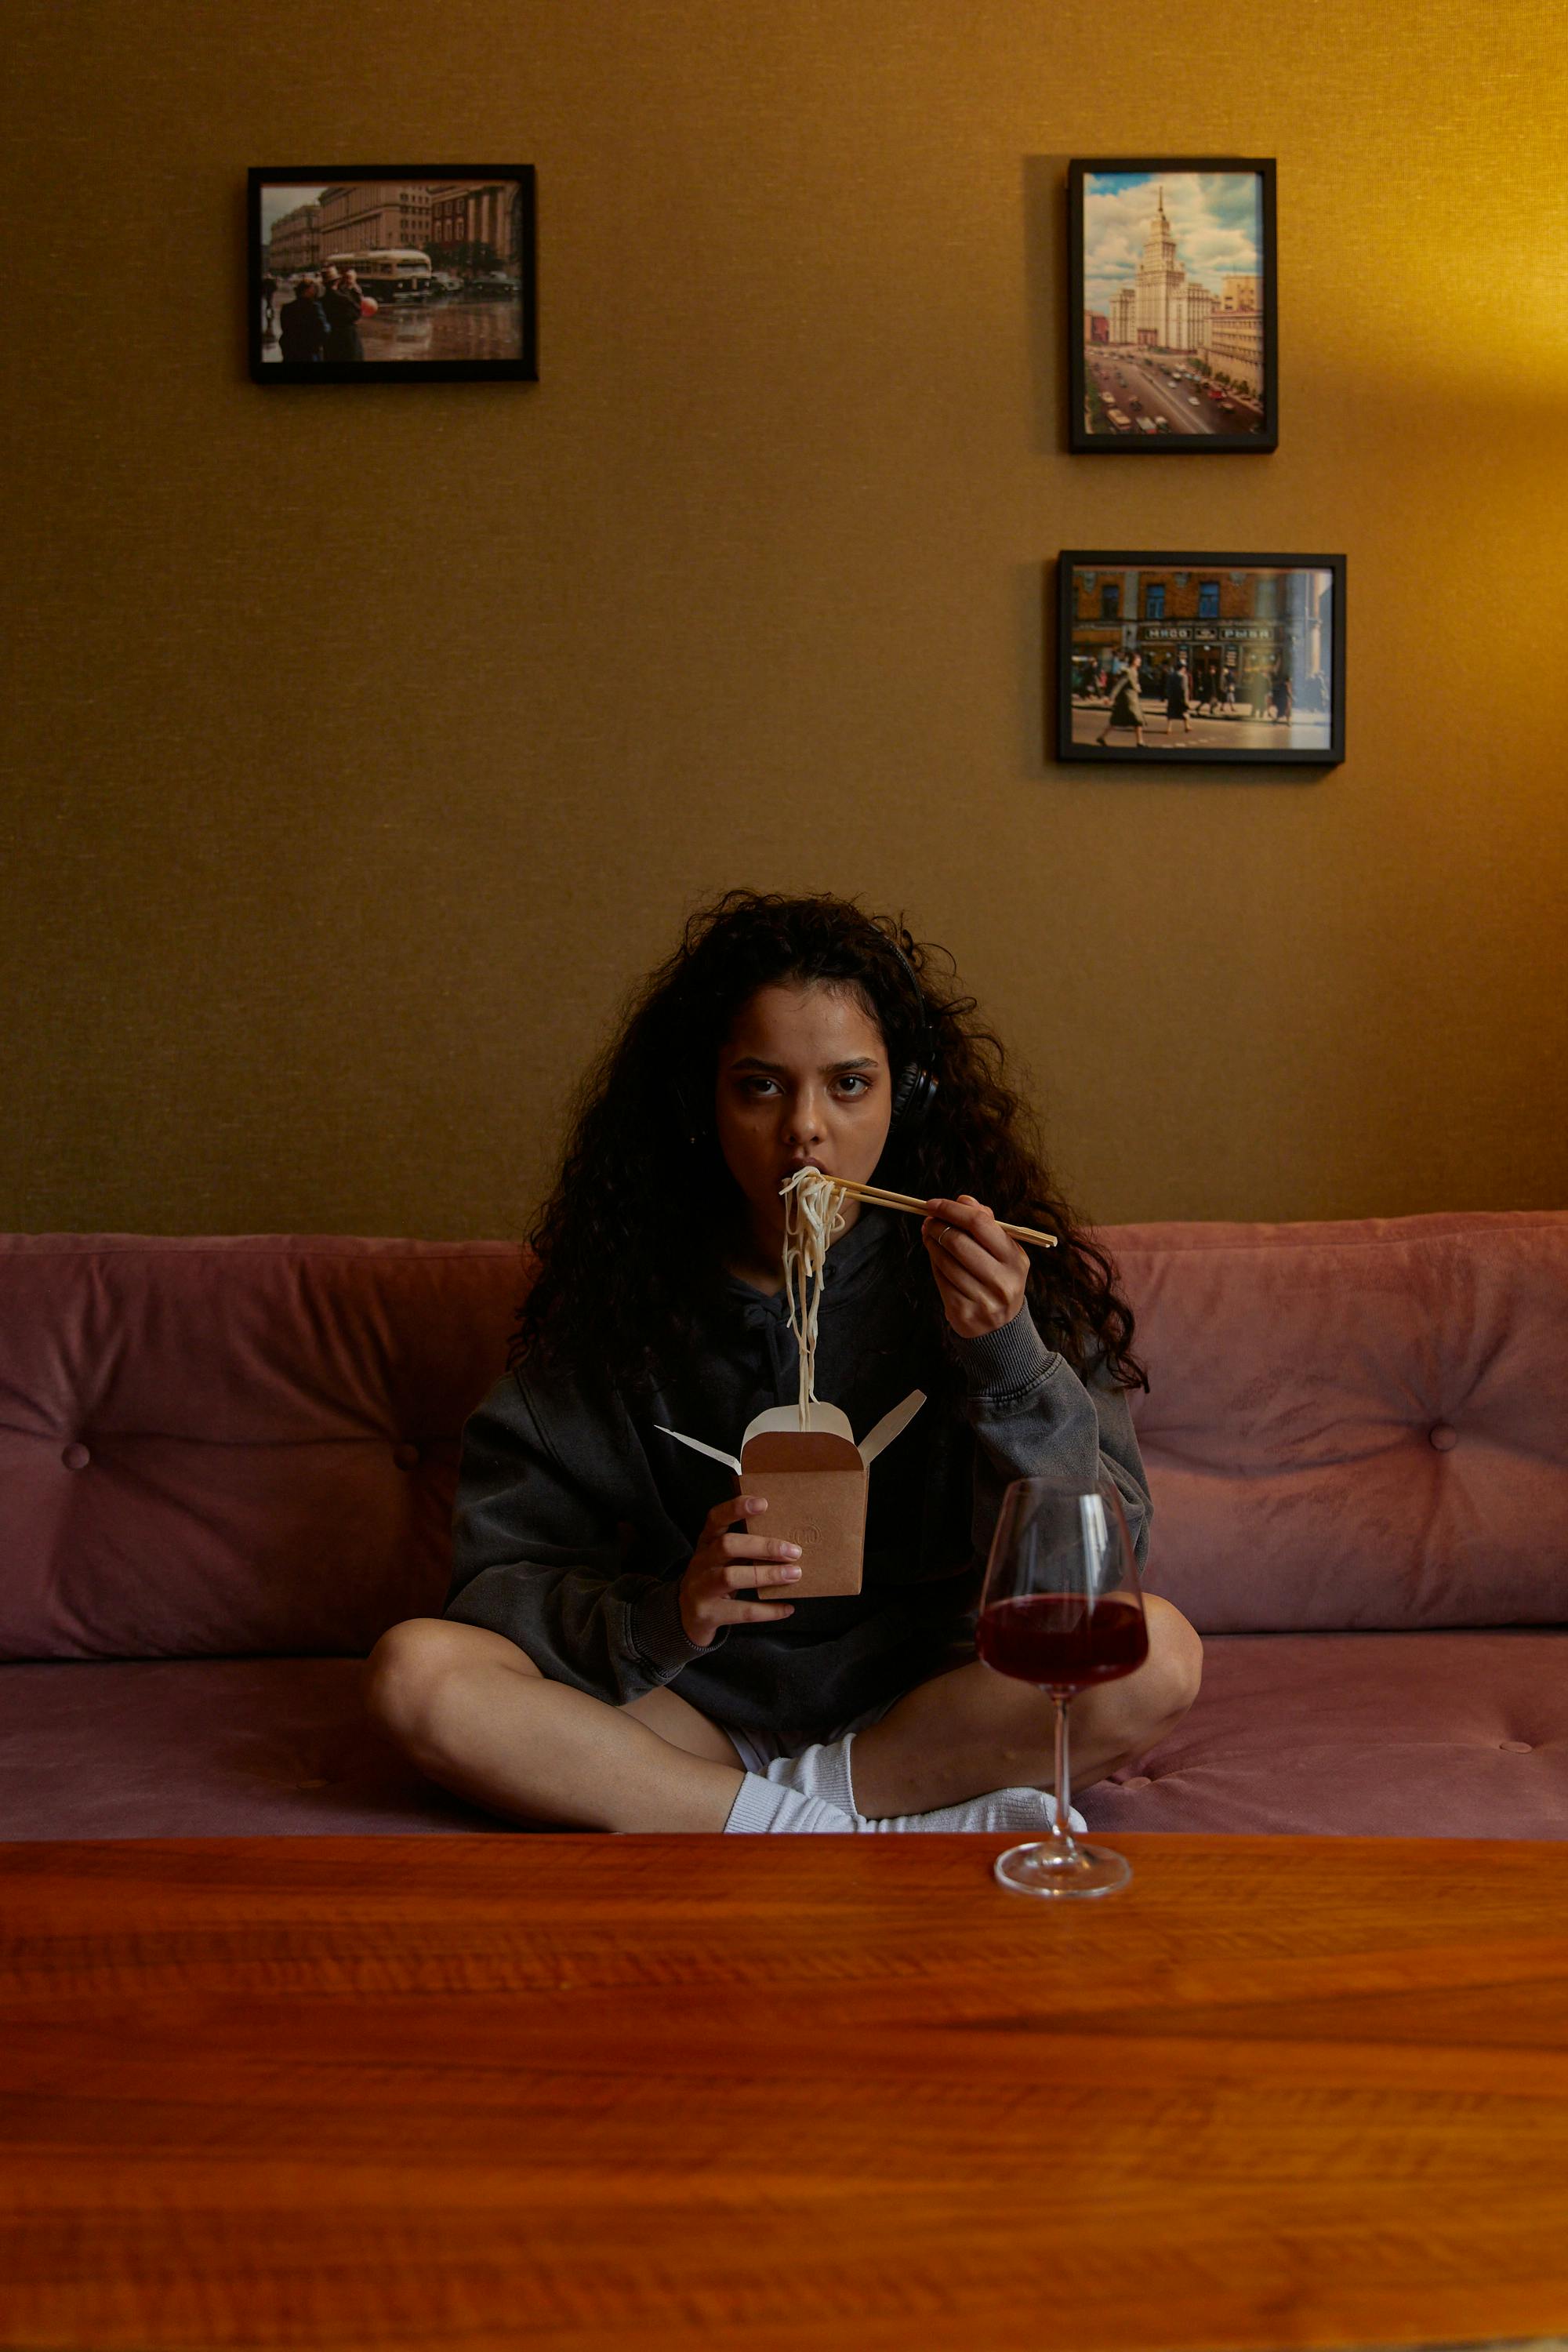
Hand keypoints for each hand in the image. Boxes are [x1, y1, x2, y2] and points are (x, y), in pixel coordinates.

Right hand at [679, 1495, 802, 1646]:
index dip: (736, 1508)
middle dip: (763, 1546)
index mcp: (706, 1543)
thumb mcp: (721, 1559)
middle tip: (794, 1551)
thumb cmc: (713, 1580)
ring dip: (767, 1575)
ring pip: (731, 1576)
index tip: (763, 1503)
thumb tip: (788, 1540)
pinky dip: (767, 1610)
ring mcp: (700, 1589)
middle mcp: (700, 1562)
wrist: (685, 1618)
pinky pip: (741, 1612)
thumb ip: (744, 1547)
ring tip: (794, 1574)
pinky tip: (787, 1608)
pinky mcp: (707, 1614)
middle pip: (727, 1545)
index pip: (716, 1518)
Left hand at [922, 1193, 1028, 1338]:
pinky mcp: (963, 1311)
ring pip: (945, 1261)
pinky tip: (934, 1256)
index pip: (980, 1224)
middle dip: (937, 1226)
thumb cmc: (999, 1278)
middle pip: (958, 1241)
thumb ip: (986, 1223)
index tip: (934, 1204)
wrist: (1001, 1328)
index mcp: (1015, 1259)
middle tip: (929, 1221)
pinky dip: (934, 1263)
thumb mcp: (1003, 1252)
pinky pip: (940, 1279)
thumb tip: (964, 1200)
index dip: (953, 1210)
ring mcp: (982, 1298)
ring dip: (931, 1243)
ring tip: (929, 1235)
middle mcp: (1001, 1280)